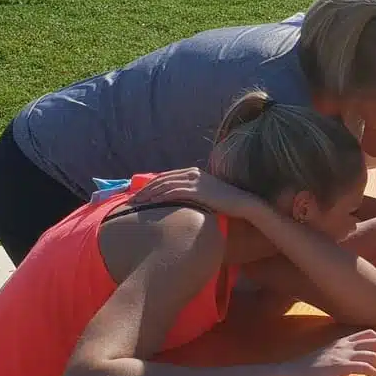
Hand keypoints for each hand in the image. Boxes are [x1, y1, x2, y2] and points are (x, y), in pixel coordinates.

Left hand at [127, 167, 263, 218]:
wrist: (241, 202)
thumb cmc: (225, 202)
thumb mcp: (207, 194)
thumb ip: (193, 193)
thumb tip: (181, 203)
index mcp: (192, 172)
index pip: (166, 177)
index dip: (151, 185)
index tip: (140, 194)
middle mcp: (191, 173)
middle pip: (162, 180)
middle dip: (146, 189)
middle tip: (133, 200)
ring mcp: (194, 181)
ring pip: (165, 185)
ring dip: (149, 194)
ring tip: (138, 203)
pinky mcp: (196, 190)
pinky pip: (173, 193)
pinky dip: (160, 197)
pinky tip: (151, 203)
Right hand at [290, 329, 375, 375]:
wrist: (290, 375)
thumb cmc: (307, 373)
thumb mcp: (330, 367)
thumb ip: (346, 368)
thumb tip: (360, 373)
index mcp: (341, 342)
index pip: (369, 334)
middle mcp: (344, 345)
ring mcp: (342, 354)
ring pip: (374, 353)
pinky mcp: (339, 366)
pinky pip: (366, 367)